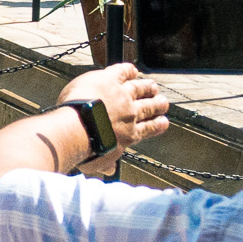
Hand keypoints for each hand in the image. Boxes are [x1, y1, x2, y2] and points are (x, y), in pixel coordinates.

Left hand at [55, 64, 170, 167]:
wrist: (78, 129)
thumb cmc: (86, 150)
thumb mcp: (98, 162)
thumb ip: (106, 163)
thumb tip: (109, 171)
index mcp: (130, 135)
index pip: (149, 129)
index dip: (158, 125)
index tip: (164, 122)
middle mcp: (130, 114)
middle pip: (149, 107)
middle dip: (158, 104)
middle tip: (163, 101)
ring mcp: (121, 95)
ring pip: (140, 88)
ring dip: (148, 87)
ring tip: (153, 86)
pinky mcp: (109, 79)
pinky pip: (122, 71)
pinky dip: (129, 70)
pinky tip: (133, 70)